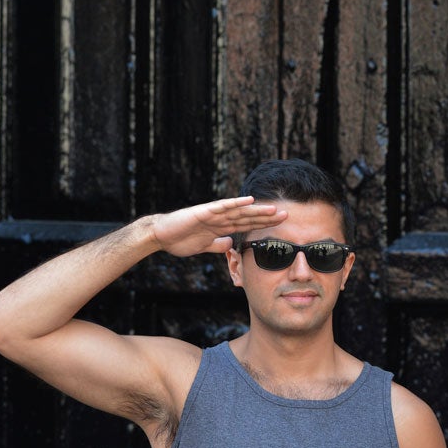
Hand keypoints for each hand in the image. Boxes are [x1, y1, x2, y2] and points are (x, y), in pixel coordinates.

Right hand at [150, 196, 286, 256]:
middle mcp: (220, 218)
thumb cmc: (180, 240)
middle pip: (248, 216)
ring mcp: (213, 214)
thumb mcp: (205, 246)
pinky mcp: (204, 212)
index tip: (281, 225)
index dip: (264, 224)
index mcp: (222, 226)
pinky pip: (222, 207)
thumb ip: (218, 245)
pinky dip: (236, 203)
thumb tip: (230, 245)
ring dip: (257, 210)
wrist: (161, 236)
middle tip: (287, 215)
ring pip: (240, 211)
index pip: (248, 224)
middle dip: (267, 217)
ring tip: (274, 208)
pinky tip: (249, 200)